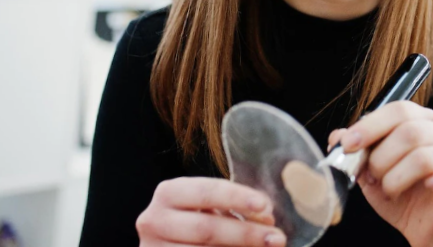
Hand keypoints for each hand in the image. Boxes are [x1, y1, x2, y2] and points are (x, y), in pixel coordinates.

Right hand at [136, 177, 285, 245]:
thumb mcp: (209, 206)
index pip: (206, 191)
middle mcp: (154, 220)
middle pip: (206, 228)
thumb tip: (267, 218)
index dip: (236, 197)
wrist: (167, 243)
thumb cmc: (193, 220)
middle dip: (246, 233)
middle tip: (278, 238)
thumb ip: (233, 207)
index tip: (265, 205)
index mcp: (169, 193)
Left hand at [328, 102, 432, 246]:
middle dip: (380, 159)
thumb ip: (356, 151)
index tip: (348, 145)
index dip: (370, 126)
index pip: (398, 109)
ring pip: (423, 157)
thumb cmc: (400, 193)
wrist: (422, 228)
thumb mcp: (370, 171)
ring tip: (391, 190)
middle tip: (371, 177)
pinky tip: (428, 187)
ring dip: (396, 179)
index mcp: (422, 121)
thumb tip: (337, 136)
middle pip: (409, 131)